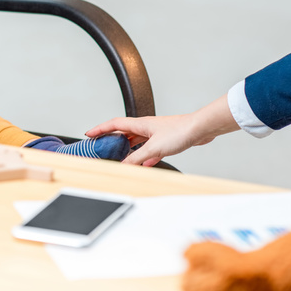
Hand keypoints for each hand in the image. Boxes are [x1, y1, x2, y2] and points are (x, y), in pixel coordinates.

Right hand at [86, 95, 239, 165]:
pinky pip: (149, 148)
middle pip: (124, 132)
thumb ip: (137, 158)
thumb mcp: (154, 148)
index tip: (89, 134)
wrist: (200, 129)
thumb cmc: (180, 131)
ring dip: (128, 149)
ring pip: (137, 141)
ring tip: (122, 158)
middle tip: (103, 146)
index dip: (100, 129)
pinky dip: (144, 156)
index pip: (114, 124)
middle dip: (112, 139)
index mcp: (140, 124)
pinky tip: (146, 164)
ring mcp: (156, 133)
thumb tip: (123, 165)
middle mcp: (146, 127)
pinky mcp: (166, 140)